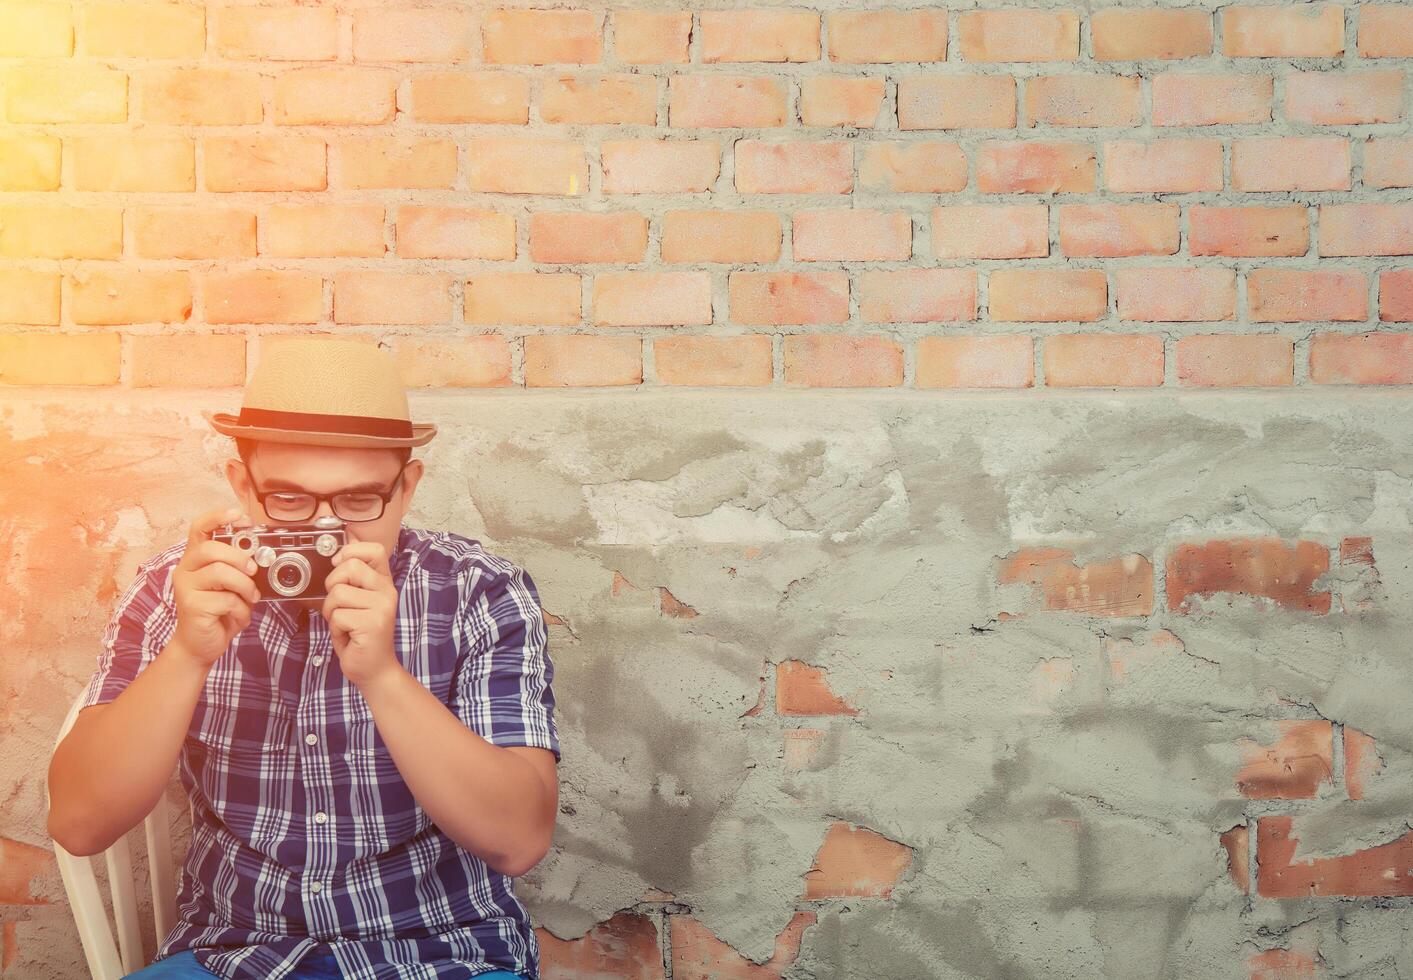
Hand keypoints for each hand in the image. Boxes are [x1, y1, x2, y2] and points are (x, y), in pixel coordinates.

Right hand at [170, 505, 260, 666]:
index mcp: (195, 559)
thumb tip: (260, 558)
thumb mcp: (231, 586)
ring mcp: (186, 588)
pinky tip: (237, 616)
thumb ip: (238, 569)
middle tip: (253, 571)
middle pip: (210, 548)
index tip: (240, 515)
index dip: (218, 517)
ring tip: (249, 598)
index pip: (199, 528)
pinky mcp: (191, 607)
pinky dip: (240, 608)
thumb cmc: (218, 612)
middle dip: (238, 557)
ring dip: (244, 586)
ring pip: (219, 572)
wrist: (200, 645)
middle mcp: (186, 570)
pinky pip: (225, 599)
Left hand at [322, 540, 398, 687]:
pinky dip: (335, 628)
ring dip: (331, 612)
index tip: (339, 565)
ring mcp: (382, 607)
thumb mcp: (358, 602)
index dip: (350, 552)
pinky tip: (348, 636)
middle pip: (350, 567)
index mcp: (384, 583)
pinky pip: (338, 616)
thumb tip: (336, 558)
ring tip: (344, 625)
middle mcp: (387, 592)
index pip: (374, 550)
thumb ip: (353, 580)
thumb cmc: (360, 636)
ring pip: (338, 593)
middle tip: (339, 606)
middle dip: (333, 586)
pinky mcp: (372, 624)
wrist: (375, 670)